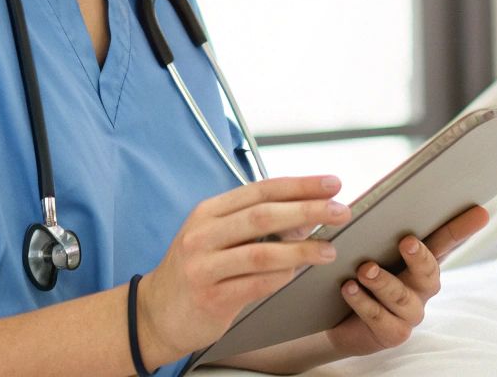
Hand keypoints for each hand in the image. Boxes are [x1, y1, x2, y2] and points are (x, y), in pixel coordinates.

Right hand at [136, 175, 349, 367]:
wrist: (155, 313)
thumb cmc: (196, 270)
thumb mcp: (216, 237)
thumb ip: (254, 225)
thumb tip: (306, 217)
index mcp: (208, 212)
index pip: (260, 190)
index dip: (299, 185)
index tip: (332, 183)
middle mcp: (203, 235)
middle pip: (264, 215)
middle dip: (308, 211)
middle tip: (340, 211)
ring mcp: (203, 266)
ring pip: (262, 253)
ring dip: (301, 251)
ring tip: (328, 250)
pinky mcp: (209, 297)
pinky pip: (255, 285)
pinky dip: (281, 278)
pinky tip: (296, 273)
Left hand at [323, 204, 489, 357]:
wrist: (335, 320)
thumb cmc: (357, 275)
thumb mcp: (369, 250)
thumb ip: (379, 232)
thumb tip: (378, 201)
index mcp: (421, 263)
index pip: (446, 242)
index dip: (463, 228)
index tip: (481, 213)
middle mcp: (422, 288)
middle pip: (429, 272)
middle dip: (419, 256)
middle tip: (406, 241)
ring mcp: (411, 313)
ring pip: (400, 296)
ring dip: (382, 281)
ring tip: (364, 269)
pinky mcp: (394, 334)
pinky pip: (380, 317)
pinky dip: (363, 302)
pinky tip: (349, 288)